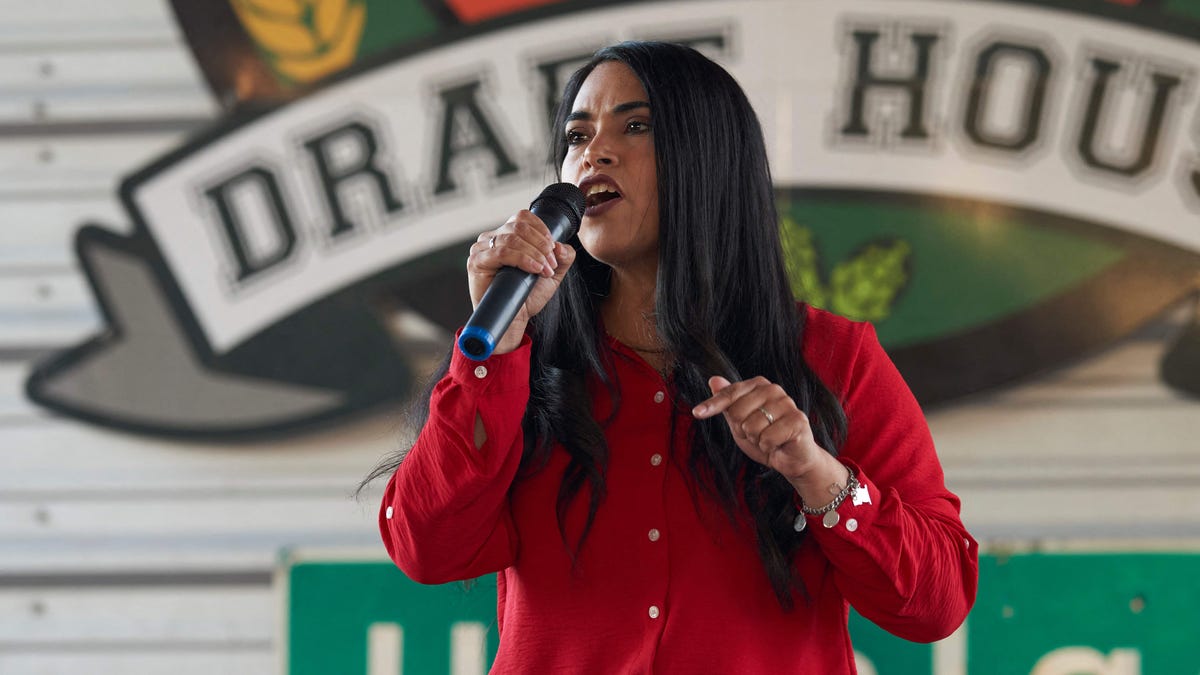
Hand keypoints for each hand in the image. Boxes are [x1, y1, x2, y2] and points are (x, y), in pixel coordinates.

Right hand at [466, 209, 575, 352]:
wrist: (514, 319)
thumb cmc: (526, 296)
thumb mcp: (552, 274)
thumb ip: (563, 257)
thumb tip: (561, 245)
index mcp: (508, 235)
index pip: (524, 217)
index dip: (542, 230)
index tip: (553, 249)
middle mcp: (493, 238)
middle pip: (519, 226)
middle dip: (541, 244)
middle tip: (551, 264)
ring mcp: (482, 248)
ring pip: (512, 238)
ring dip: (534, 253)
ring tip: (544, 270)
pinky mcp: (476, 261)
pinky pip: (501, 252)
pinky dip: (522, 259)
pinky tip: (534, 269)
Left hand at [692, 376, 832, 485]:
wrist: (791, 458)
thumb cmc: (765, 437)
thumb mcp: (739, 421)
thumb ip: (727, 402)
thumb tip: (713, 379)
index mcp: (759, 385)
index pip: (729, 393)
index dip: (712, 405)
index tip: (697, 413)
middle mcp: (774, 389)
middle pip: (737, 412)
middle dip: (742, 430)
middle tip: (757, 433)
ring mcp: (787, 404)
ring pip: (751, 427)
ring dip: (756, 440)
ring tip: (769, 439)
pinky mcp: (798, 421)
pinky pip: (767, 438)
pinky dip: (768, 447)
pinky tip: (778, 444)